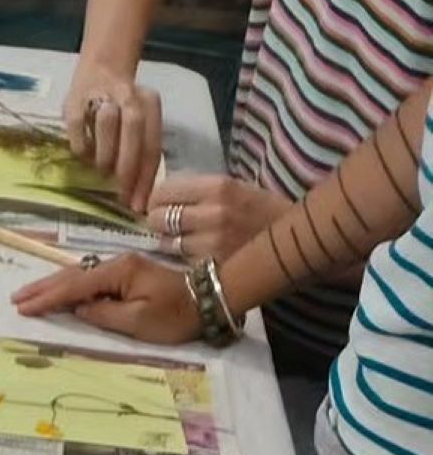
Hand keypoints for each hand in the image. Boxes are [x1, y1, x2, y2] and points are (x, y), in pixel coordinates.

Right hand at [12, 250, 201, 342]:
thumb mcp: (138, 322)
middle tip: (16, 298)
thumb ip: (104, 314)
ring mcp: (123, 267)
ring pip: (80, 275)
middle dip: (43, 288)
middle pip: (72, 276)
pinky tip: (60, 290)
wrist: (209, 299)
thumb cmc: (175, 315)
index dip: (47, 298)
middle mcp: (117, 264)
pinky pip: (91, 278)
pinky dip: (71, 285)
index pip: (74, 287)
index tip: (23, 307)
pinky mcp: (128, 274)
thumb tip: (79, 308)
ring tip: (30, 294)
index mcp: (118, 274)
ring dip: (54, 285)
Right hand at [63, 60, 161, 214]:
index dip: (145, 179)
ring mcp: (102, 96)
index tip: (137, 206)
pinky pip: (79, 130)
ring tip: (102, 170)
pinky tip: (85, 156)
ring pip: (108, 124)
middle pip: (134, 131)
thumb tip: (137, 196)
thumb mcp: (138, 125)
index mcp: (150, 103)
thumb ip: (140, 153)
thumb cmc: (122, 110)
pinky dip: (83, 149)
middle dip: (128, 169)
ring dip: (105, 155)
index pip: (152, 145)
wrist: (100, 70)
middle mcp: (130, 95)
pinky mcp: (75, 102)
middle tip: (121, 196)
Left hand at [146, 171, 283, 265]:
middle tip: (165, 226)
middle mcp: (214, 213)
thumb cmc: (262, 213)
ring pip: (166, 243)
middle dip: (157, 222)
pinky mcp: (214, 268)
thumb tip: (162, 196)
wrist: (297, 242)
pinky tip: (191, 257)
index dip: (156, 200)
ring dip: (167, 243)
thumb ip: (200, 191)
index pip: (164, 191)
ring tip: (181, 241)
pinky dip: (180, 261)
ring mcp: (213, 244)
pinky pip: (180, 263)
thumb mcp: (235, 189)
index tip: (159, 205)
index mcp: (219, 187)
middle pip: (158, 218)